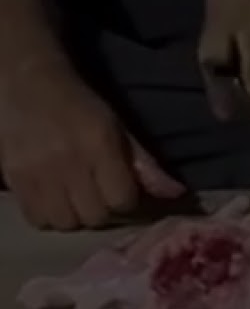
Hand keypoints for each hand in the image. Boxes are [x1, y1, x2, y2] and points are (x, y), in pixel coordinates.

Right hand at [0, 62, 185, 230]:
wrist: (26, 85)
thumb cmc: (79, 104)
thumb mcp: (118, 126)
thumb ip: (144, 163)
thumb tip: (175, 193)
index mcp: (100, 146)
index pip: (122, 200)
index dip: (128, 201)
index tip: (126, 193)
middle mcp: (68, 163)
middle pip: (95, 216)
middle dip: (105, 212)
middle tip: (102, 197)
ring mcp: (37, 175)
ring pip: (65, 224)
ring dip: (76, 217)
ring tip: (78, 200)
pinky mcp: (14, 181)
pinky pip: (37, 220)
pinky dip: (49, 217)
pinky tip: (55, 200)